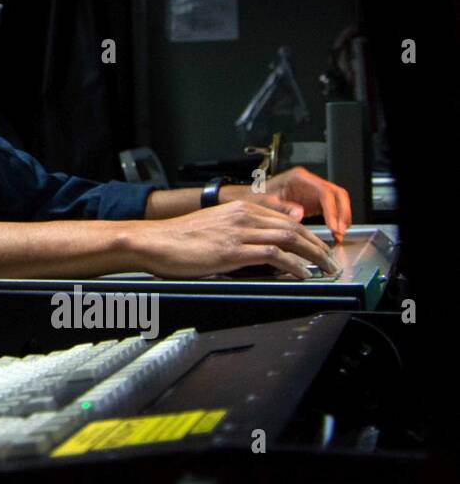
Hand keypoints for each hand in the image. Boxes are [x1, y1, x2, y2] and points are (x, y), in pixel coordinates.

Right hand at [135, 199, 339, 278]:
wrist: (153, 241)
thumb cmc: (177, 239)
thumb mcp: (213, 226)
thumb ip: (239, 230)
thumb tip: (262, 244)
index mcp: (238, 208)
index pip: (284, 219)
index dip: (307, 234)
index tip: (317, 248)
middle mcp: (242, 216)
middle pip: (292, 227)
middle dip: (317, 245)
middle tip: (330, 261)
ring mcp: (238, 233)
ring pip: (289, 239)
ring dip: (313, 255)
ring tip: (325, 269)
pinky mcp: (232, 251)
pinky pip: (273, 256)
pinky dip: (293, 265)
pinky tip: (302, 274)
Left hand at [221, 166, 352, 242]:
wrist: (247, 199)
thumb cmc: (253, 198)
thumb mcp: (265, 203)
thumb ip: (282, 208)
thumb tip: (299, 215)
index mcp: (298, 177)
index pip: (324, 192)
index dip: (332, 210)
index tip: (334, 227)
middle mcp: (308, 181)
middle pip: (337, 194)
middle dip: (342, 214)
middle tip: (340, 233)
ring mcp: (312, 190)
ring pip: (337, 201)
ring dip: (341, 217)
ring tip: (338, 236)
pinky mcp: (312, 201)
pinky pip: (330, 208)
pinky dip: (335, 220)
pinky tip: (333, 234)